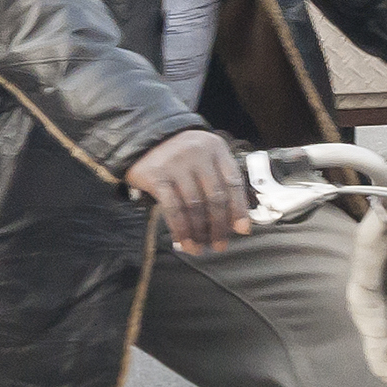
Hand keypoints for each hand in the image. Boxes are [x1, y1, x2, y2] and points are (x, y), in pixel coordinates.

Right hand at [129, 128, 250, 255]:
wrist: (145, 138)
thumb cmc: (182, 155)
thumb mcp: (206, 158)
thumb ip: (222, 182)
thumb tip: (238, 223)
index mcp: (215, 148)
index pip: (233, 182)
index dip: (239, 209)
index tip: (241, 230)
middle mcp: (197, 154)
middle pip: (215, 197)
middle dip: (218, 226)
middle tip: (219, 244)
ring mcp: (176, 164)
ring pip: (194, 206)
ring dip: (198, 232)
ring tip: (199, 247)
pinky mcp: (157, 176)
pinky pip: (173, 208)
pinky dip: (180, 229)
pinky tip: (183, 241)